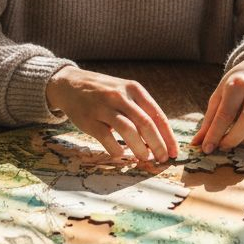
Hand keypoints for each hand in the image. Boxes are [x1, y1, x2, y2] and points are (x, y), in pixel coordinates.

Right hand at [46, 67, 178, 162]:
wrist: (70, 84)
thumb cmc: (103, 92)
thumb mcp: (124, 91)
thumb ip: (139, 110)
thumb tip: (159, 139)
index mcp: (134, 89)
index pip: (157, 114)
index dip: (168, 136)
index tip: (174, 151)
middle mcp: (120, 96)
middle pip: (146, 124)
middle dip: (158, 145)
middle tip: (163, 159)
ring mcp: (104, 107)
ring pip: (128, 130)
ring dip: (140, 148)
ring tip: (145, 158)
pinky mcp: (89, 119)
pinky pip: (107, 138)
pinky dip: (116, 149)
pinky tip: (121, 154)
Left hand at [192, 57, 243, 153]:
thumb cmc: (234, 86)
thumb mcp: (218, 97)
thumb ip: (209, 120)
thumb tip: (197, 143)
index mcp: (236, 85)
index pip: (225, 113)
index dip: (215, 134)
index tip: (207, 148)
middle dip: (234, 138)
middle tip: (223, 146)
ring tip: (238, 141)